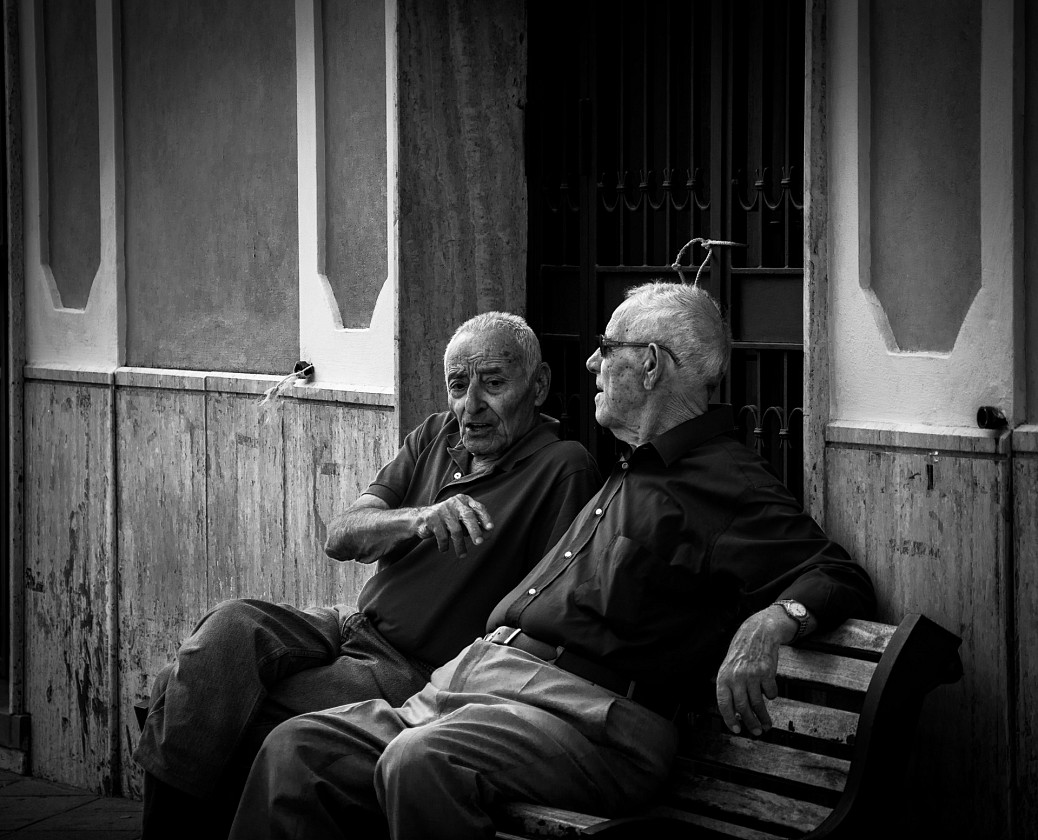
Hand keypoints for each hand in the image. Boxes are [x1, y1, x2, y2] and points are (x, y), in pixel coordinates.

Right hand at [415, 495, 493, 557]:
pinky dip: (444, 545)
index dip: (485, 518)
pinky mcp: (432, 518)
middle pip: (468, 516)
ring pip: (456, 530)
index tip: (491, 528)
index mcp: (464, 501)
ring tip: (462, 555)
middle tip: (479, 543)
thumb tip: (488, 535)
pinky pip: (442, 535)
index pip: (478, 508)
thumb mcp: (462, 521)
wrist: (421, 519)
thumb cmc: (448, 521)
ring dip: (460, 545)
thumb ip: (476, 526)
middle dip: (475, 530)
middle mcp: (455, 503)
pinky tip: (444, 549)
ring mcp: (443, 510)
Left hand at [714, 606, 796, 736]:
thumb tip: (736, 713)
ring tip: (766, 724)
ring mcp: (752, 675)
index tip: (736, 730)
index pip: (724, 704)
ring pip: (758, 704)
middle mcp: (736, 677)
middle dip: (750, 723)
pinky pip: (770, 693)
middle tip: (756, 732)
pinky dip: (771, 696)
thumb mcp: (728, 669)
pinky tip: (769, 693)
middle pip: (743, 707)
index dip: (730, 719)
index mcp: (723, 677)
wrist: (756, 634)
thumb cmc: (741, 654)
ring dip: (763, 717)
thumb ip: (730, 689)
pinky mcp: (766, 673)